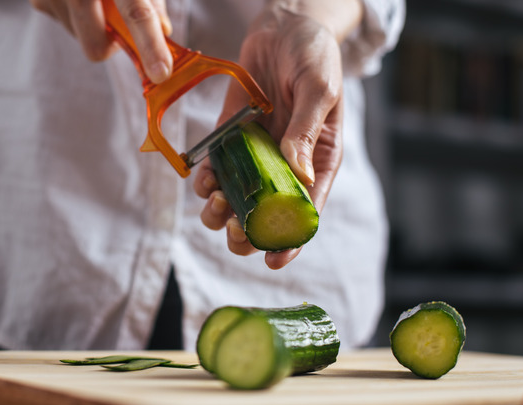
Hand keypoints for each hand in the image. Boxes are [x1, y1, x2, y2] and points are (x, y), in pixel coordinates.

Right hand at [29, 0, 172, 82]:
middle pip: (96, 45)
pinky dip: (81, 15)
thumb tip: (161, 32)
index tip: (161, 72)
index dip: (149, 44)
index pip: (134, 11)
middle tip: (122, 27)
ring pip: (83, 37)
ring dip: (97, 25)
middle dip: (112, 45)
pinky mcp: (38, 1)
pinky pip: (68, 24)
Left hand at [195, 2, 360, 269]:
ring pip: (236, 200)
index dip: (290, 242)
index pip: (306, 213)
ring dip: (221, 211)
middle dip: (247, 231)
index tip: (272, 261)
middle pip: (266, 216)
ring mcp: (256, 154)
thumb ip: (304, 132)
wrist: (284, 26)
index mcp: (318, 161)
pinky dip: (206, 181)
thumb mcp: (318, 89)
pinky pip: (217, 170)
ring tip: (214, 202)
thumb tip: (296, 176)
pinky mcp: (230, 138)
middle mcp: (286, 165)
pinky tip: (204, 178)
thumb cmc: (314, 55)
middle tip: (233, 229)